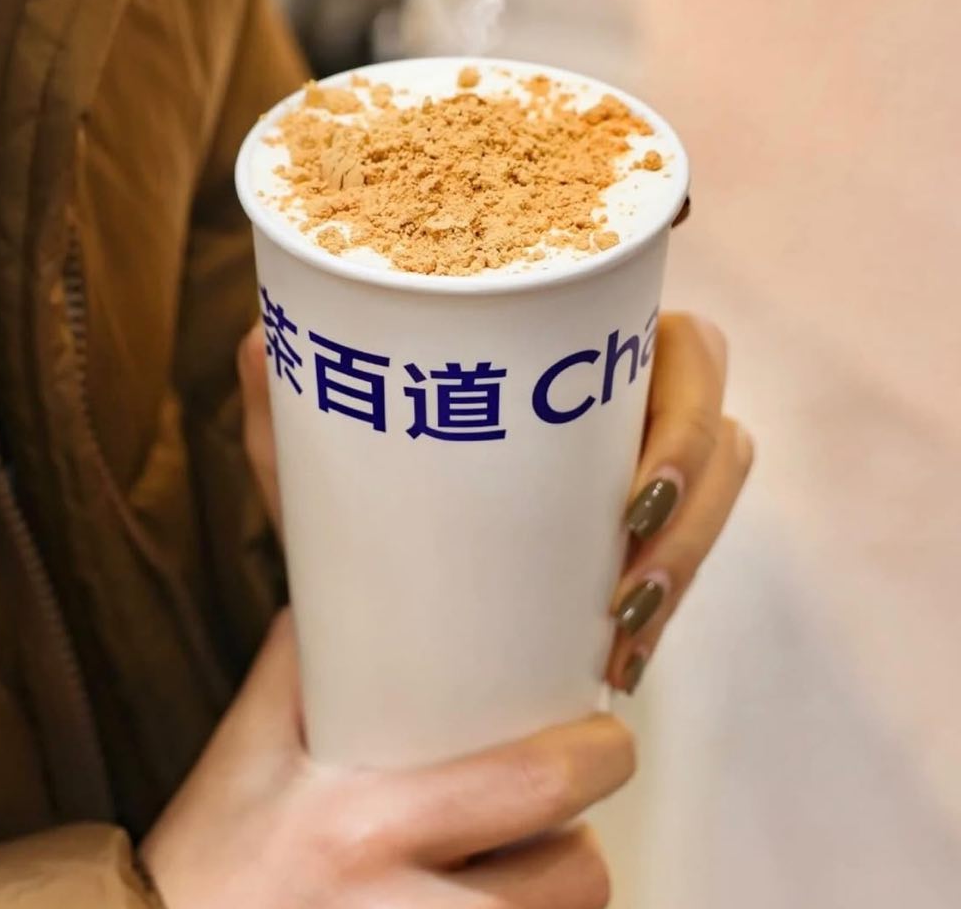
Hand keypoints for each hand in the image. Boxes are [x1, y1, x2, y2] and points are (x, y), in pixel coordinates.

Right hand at [141, 611, 631, 907]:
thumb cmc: (206, 858)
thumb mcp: (246, 747)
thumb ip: (300, 660)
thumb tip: (347, 578)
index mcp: (362, 826)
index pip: (530, 788)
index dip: (593, 756)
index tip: (605, 734)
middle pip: (570, 878)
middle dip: (586, 840)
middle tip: (568, 809)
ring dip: (558, 895)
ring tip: (533, 863)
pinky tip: (495, 902)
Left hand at [239, 313, 753, 698]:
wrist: (366, 568)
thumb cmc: (355, 485)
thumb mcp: (319, 443)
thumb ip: (291, 387)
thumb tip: (263, 344)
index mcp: (566, 335)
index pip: (672, 333)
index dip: (684, 396)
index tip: (629, 488)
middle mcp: (620, 384)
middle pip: (714, 405)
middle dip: (694, 488)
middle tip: (625, 558)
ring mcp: (643, 456)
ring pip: (724, 478)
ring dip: (691, 552)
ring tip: (621, 624)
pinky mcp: (644, 528)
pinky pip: (695, 551)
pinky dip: (670, 601)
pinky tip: (621, 654)